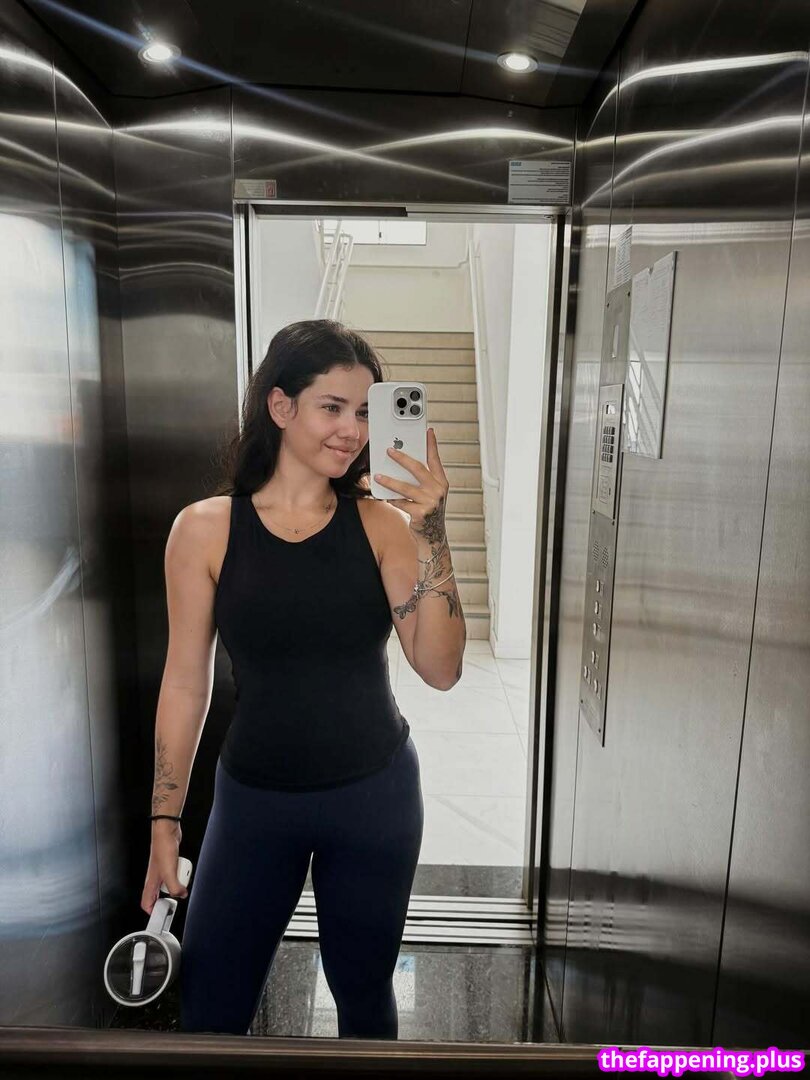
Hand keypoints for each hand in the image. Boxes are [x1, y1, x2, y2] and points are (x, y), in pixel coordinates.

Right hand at [141, 827, 186, 914]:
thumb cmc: (163, 848)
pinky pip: (173, 875)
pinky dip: (179, 876)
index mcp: (150, 883)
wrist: (166, 831)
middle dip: (168, 899)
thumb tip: (182, 895)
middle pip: (158, 896)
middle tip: (177, 899)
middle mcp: (154, 878)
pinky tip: (184, 872)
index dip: (152, 912)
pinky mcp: (168, 863)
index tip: (162, 916)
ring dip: (175, 886)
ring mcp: (161, 871)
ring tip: (182, 883)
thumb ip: (175, 887)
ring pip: (167, 885)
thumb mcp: (169, 872)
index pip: (146, 903)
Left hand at [373, 427, 448, 543]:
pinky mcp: (421, 513)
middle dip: (402, 458)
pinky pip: (401, 502)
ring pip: (405, 487)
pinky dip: (391, 499)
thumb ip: (422, 479)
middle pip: (418, 469)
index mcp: (442, 482)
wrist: (433, 536)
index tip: (428, 431)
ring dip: (389, 481)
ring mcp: (430, 502)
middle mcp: (438, 490)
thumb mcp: (430, 493)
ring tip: (378, 476)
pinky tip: (384, 496)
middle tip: (389, 450)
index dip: (432, 445)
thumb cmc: (428, 511)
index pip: (435, 460)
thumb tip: (403, 463)